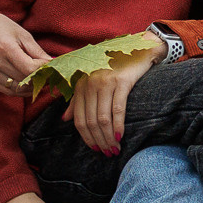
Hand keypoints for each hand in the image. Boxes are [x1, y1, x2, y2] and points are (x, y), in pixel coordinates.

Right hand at [0, 8, 52, 96]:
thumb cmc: (2, 27)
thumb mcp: (23, 34)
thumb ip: (38, 52)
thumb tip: (54, 65)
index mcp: (5, 48)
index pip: (30, 69)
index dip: (44, 71)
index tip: (51, 67)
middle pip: (24, 81)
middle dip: (40, 79)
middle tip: (49, 74)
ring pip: (17, 89)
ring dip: (31, 87)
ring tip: (39, 78)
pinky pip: (7, 91)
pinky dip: (20, 89)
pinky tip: (26, 82)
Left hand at [67, 37, 158, 154]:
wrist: (137, 50)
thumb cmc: (114, 68)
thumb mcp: (91, 82)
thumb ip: (77, 101)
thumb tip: (65, 120)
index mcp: (81, 85)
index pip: (79, 119)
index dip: (86, 137)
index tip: (94, 148)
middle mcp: (90, 84)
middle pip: (91, 121)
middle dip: (99, 140)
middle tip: (107, 153)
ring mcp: (106, 82)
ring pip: (103, 119)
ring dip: (108, 138)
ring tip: (114, 149)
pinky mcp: (122, 82)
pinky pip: (118, 110)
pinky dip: (118, 126)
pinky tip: (120, 136)